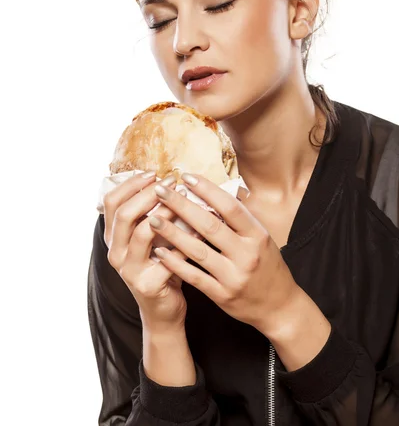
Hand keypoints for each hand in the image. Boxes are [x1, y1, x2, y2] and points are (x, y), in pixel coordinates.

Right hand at [103, 171, 191, 332]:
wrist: (164, 311)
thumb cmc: (161, 266)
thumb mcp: (150, 238)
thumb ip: (150, 213)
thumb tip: (168, 180)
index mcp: (113, 237)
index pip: (111, 201)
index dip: (130, 184)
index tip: (153, 173)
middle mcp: (115, 252)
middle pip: (124, 214)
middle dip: (148, 194)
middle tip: (170, 182)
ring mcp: (129, 270)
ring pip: (143, 232)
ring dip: (165, 212)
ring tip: (184, 199)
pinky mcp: (148, 284)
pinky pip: (168, 256)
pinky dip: (186, 239)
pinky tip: (201, 227)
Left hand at [148, 174, 298, 333]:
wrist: (279, 307)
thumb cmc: (267, 266)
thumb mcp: (262, 238)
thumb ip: (240, 219)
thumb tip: (213, 192)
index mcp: (258, 235)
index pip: (230, 206)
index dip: (207, 189)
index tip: (186, 176)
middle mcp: (246, 254)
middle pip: (209, 225)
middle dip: (182, 206)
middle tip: (160, 191)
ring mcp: (234, 276)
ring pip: (197, 251)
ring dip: (172, 233)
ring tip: (152, 218)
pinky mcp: (222, 295)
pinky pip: (194, 276)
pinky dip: (175, 263)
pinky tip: (159, 251)